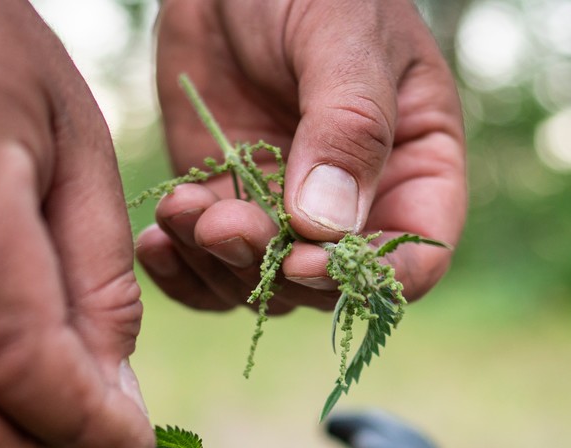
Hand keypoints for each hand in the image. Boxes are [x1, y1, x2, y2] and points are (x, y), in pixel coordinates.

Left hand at [136, 0, 466, 313]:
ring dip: (217, 263)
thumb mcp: (342, 39)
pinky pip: (208, 269)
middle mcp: (357, 203)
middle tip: (222, 226)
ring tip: (184, 209)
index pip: (414, 256)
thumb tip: (328, 230)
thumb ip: (348, 127)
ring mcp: (287, 210)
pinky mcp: (227, 204)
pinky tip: (156, 242)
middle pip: (326, 285)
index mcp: (414, 165)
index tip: (306, 262)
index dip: (365, 278)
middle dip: (272, 268)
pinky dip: (181, 268)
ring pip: (262, 285)